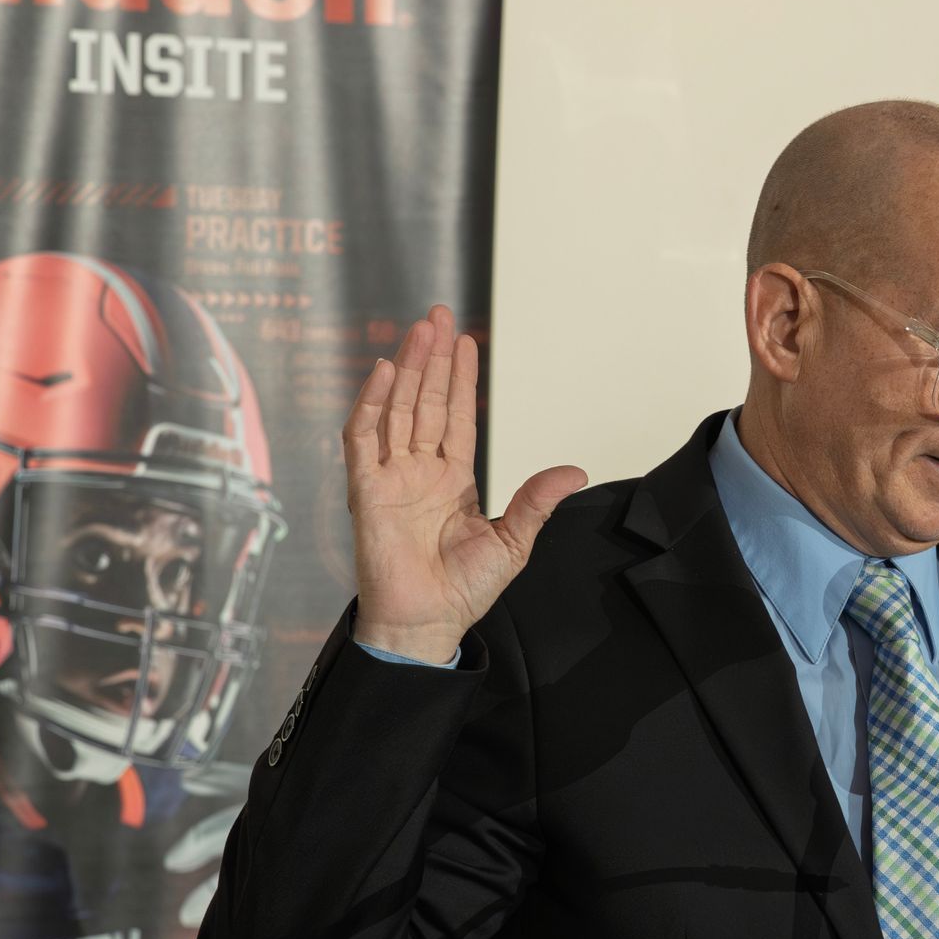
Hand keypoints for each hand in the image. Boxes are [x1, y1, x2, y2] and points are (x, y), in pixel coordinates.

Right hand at [345, 306, 585, 662]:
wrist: (426, 624)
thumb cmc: (465, 590)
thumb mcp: (513, 542)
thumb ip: (537, 501)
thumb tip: (575, 470)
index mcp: (453, 480)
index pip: (456, 417)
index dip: (460, 379)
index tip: (466, 341)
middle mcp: (419, 472)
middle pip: (425, 402)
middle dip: (433, 359)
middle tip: (438, 314)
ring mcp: (391, 479)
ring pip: (397, 410)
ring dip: (409, 369)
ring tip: (420, 330)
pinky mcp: (366, 493)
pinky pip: (363, 441)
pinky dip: (371, 405)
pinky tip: (386, 373)